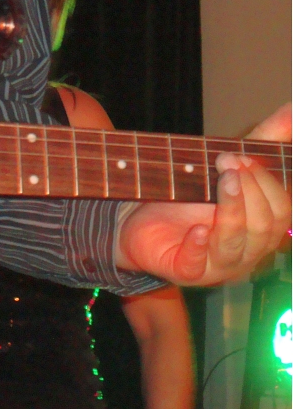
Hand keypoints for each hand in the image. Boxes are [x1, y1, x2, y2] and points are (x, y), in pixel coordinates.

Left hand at [115, 103, 291, 285]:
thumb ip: (262, 142)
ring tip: (221, 179)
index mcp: (261, 229)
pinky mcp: (184, 271)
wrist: (136, 220)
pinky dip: (199, 246)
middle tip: (226, 161)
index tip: (242, 155)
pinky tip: (198, 228)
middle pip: (264, 227)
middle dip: (250, 190)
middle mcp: (246, 252)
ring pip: (237, 244)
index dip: (267, 183)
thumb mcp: (225, 167)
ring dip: (232, 209)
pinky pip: (197, 265)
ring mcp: (216, 265)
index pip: (282, 212)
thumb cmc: (187, 196)